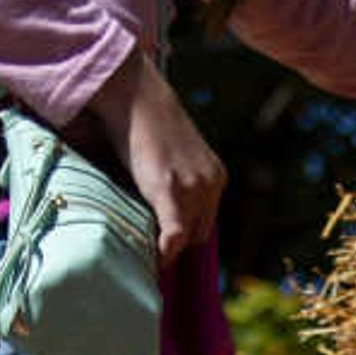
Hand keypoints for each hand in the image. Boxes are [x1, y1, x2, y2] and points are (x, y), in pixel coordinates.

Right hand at [90, 51, 225, 264]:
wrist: (139, 95)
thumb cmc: (149, 124)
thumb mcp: (176, 157)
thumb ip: (180, 182)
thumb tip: (164, 212)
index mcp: (216, 177)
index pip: (205, 223)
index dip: (186, 237)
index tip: (167, 245)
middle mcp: (211, 184)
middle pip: (198, 234)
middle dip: (179, 244)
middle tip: (152, 245)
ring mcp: (193, 188)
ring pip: (185, 236)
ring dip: (167, 246)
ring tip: (143, 245)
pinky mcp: (170, 189)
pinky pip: (175, 232)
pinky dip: (168, 249)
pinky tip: (156, 259)